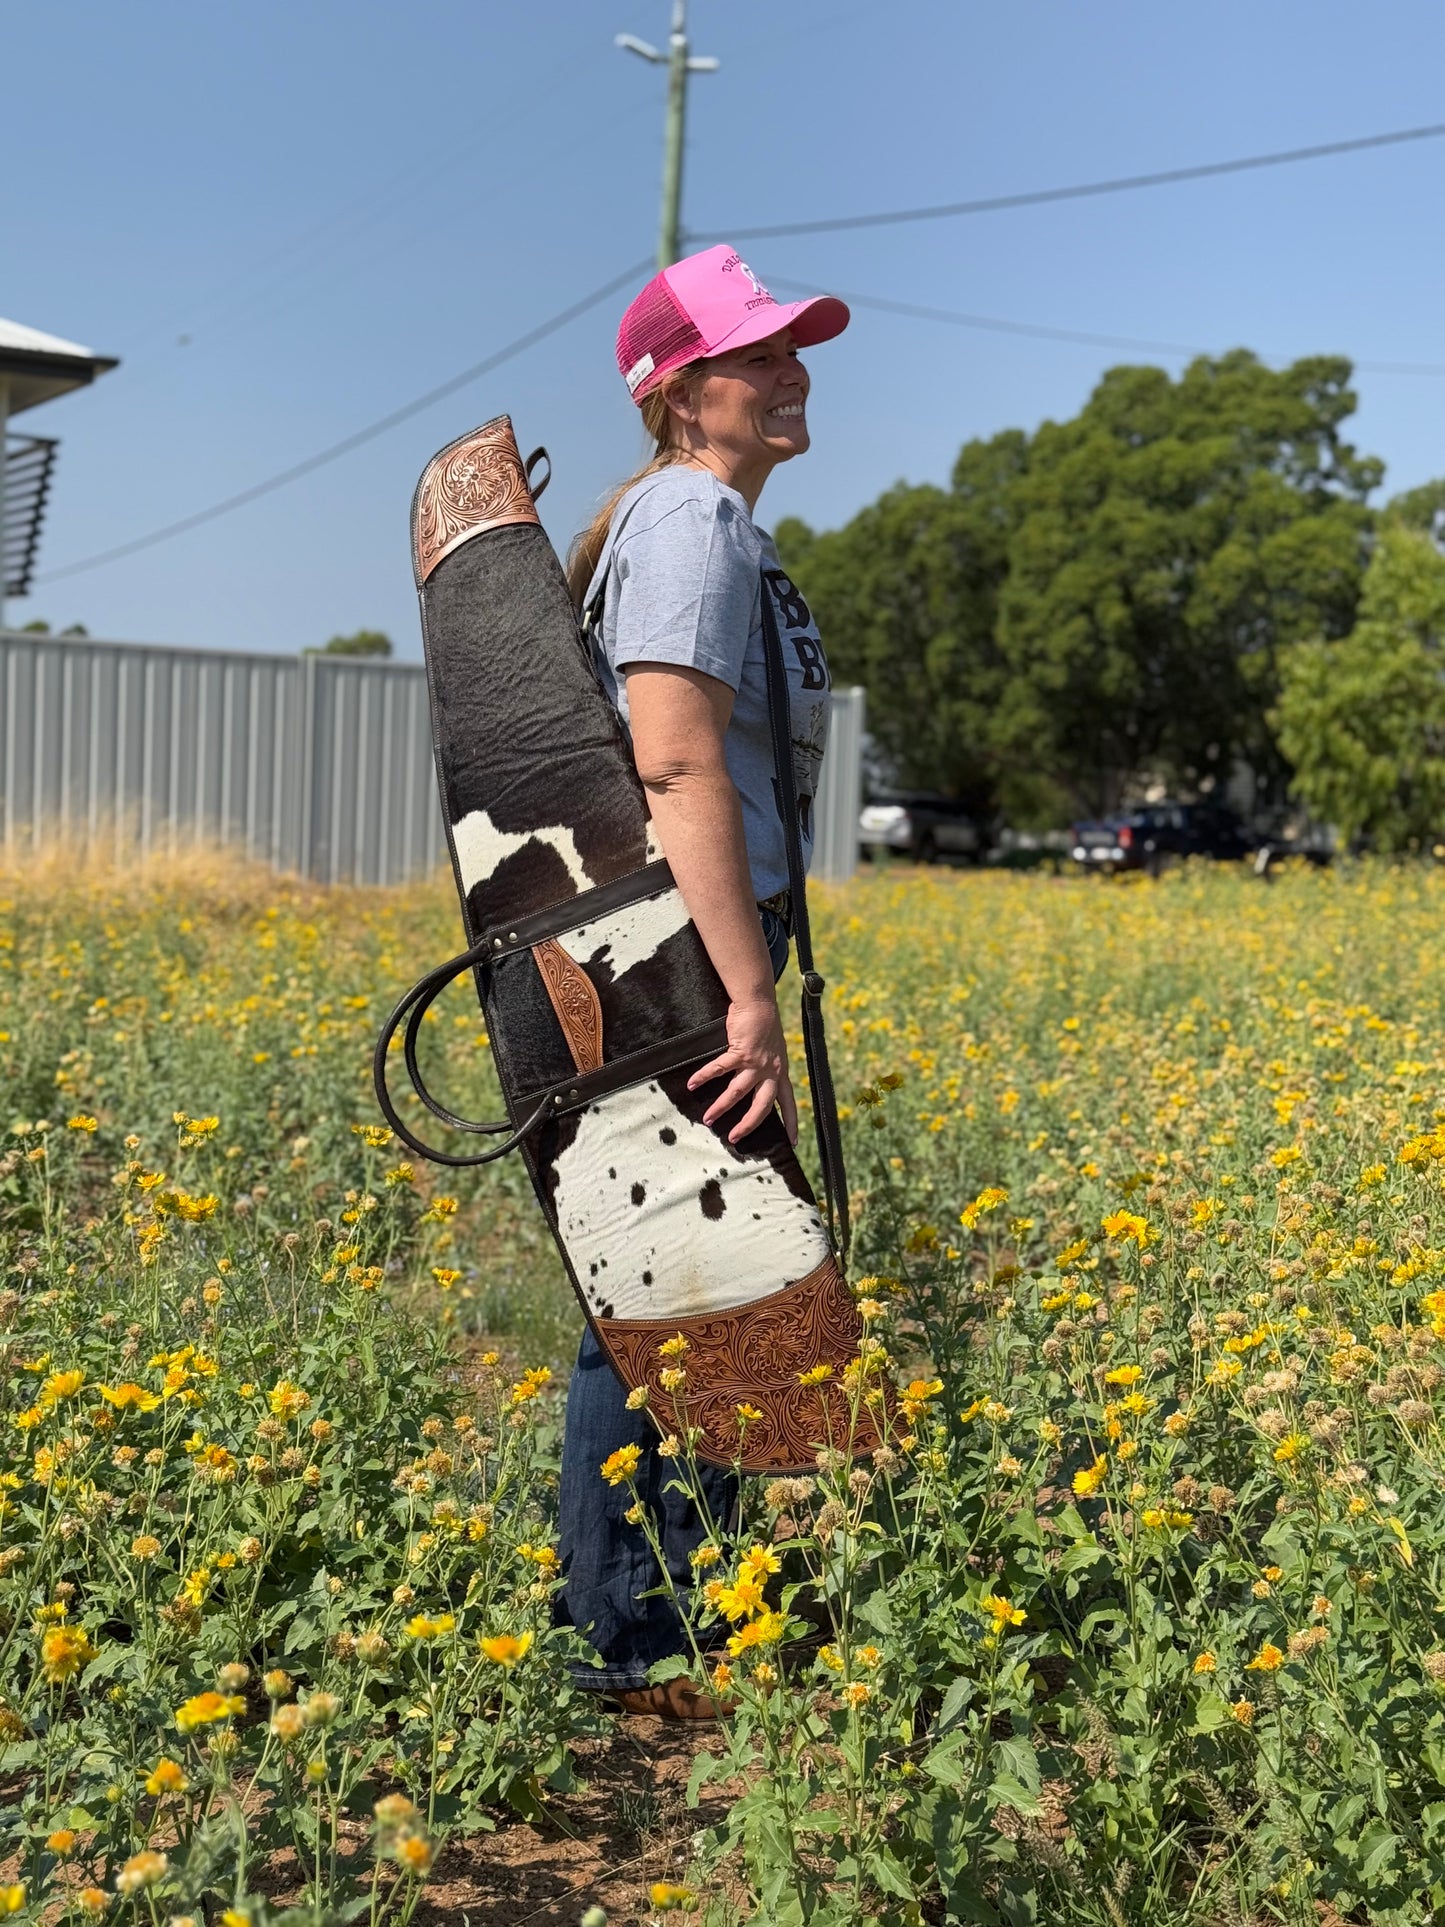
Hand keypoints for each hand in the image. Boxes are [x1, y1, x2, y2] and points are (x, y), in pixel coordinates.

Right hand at [687, 995, 797, 1145]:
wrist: (759, 1004)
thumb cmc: (764, 1026)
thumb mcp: (774, 1051)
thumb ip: (768, 1068)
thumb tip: (758, 1083)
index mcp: (781, 1072)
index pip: (788, 1102)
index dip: (791, 1122)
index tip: (793, 1143)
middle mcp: (771, 1071)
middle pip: (762, 1106)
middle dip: (748, 1125)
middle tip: (734, 1138)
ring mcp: (756, 1063)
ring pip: (738, 1092)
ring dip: (721, 1107)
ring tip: (708, 1118)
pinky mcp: (741, 1052)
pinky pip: (719, 1069)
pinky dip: (704, 1077)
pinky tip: (692, 1084)